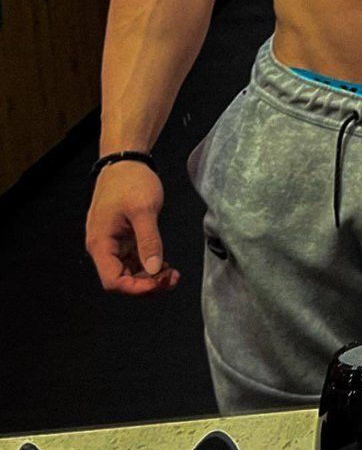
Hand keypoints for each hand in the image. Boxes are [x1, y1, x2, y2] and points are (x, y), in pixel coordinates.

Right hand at [86, 163, 180, 295]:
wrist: (125, 161)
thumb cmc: (131, 181)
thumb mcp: (143, 210)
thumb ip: (149, 241)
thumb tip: (155, 270)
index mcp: (101, 244)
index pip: (113, 281)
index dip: (136, 288)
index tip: (160, 283)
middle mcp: (103, 247)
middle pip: (122, 279)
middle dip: (147, 284)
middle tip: (172, 279)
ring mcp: (113, 243)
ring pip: (129, 271)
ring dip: (149, 277)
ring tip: (172, 275)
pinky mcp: (122, 237)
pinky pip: (133, 259)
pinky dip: (148, 265)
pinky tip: (165, 265)